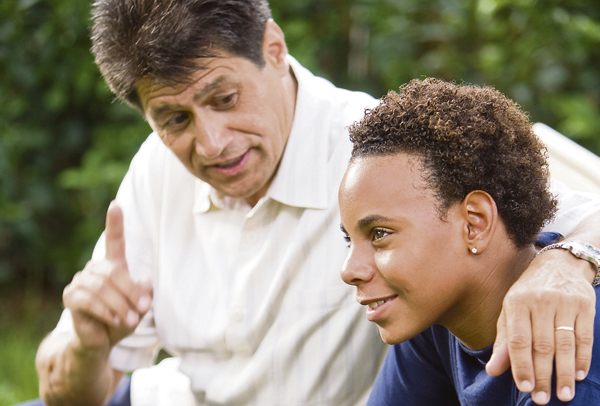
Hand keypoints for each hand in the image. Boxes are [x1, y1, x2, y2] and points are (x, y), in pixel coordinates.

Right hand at [63, 201, 152, 351]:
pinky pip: (89, 300)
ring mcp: (80, 282)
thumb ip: (144, 294)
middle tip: (143, 310)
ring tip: (131, 320)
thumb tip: (146, 281)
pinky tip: (115, 321)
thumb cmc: (122, 320)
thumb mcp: (139, 307)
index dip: (115, 223)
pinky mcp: (70, 297)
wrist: (101, 342)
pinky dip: (106, 311)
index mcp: (113, 266)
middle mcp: (95, 270)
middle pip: (113, 272)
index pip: (113, 240)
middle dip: (130, 292)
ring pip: (102, 287)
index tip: (116, 206)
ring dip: (120, 305)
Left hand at [486, 249, 594, 403]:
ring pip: (565, 344)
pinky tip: (578, 374)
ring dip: (565, 373)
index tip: (525, 388)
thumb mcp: (510, 311)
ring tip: (564, 394)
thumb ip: (503, 341)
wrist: (558, 264)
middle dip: (543, 375)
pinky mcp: (585, 304)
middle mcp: (540, 301)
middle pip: (542, 345)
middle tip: (542, 399)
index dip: (521, 366)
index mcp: (516, 302)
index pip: (518, 340)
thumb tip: (492, 370)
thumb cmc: (528, 293)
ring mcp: (564, 302)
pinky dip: (582, 358)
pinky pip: (584, 336)